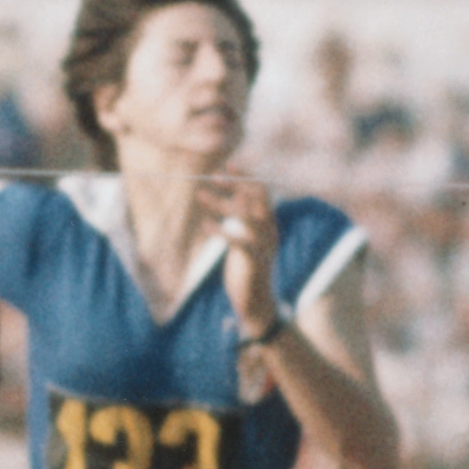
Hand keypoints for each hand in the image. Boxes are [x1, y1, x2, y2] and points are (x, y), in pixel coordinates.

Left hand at [205, 177, 280, 338]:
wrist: (257, 303)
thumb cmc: (248, 271)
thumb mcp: (247, 241)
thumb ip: (242, 222)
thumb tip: (232, 200)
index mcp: (269, 224)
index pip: (261, 192)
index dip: (245, 177)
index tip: (228, 165)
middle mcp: (269, 230)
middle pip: (255, 197)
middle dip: (235, 183)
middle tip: (212, 175)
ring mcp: (262, 244)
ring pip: (243, 215)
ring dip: (220, 203)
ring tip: (199, 195)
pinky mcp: (252, 259)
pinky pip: (236, 239)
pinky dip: (220, 230)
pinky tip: (206, 225)